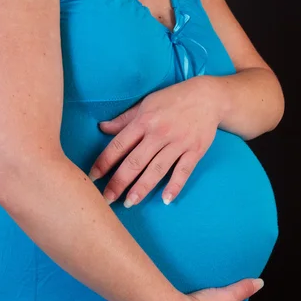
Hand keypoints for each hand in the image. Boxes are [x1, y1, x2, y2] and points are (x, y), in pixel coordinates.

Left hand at [88, 77, 223, 205]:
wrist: (208, 96)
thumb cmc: (173, 99)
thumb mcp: (146, 103)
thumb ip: (125, 119)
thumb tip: (102, 128)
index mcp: (144, 121)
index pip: (119, 145)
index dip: (104, 162)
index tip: (93, 177)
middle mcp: (159, 133)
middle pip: (135, 162)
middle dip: (119, 182)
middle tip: (107, 199)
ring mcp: (178, 143)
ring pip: (157, 169)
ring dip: (142, 188)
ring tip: (129, 203)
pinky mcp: (195, 150)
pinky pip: (183, 171)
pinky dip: (175, 186)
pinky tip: (166, 199)